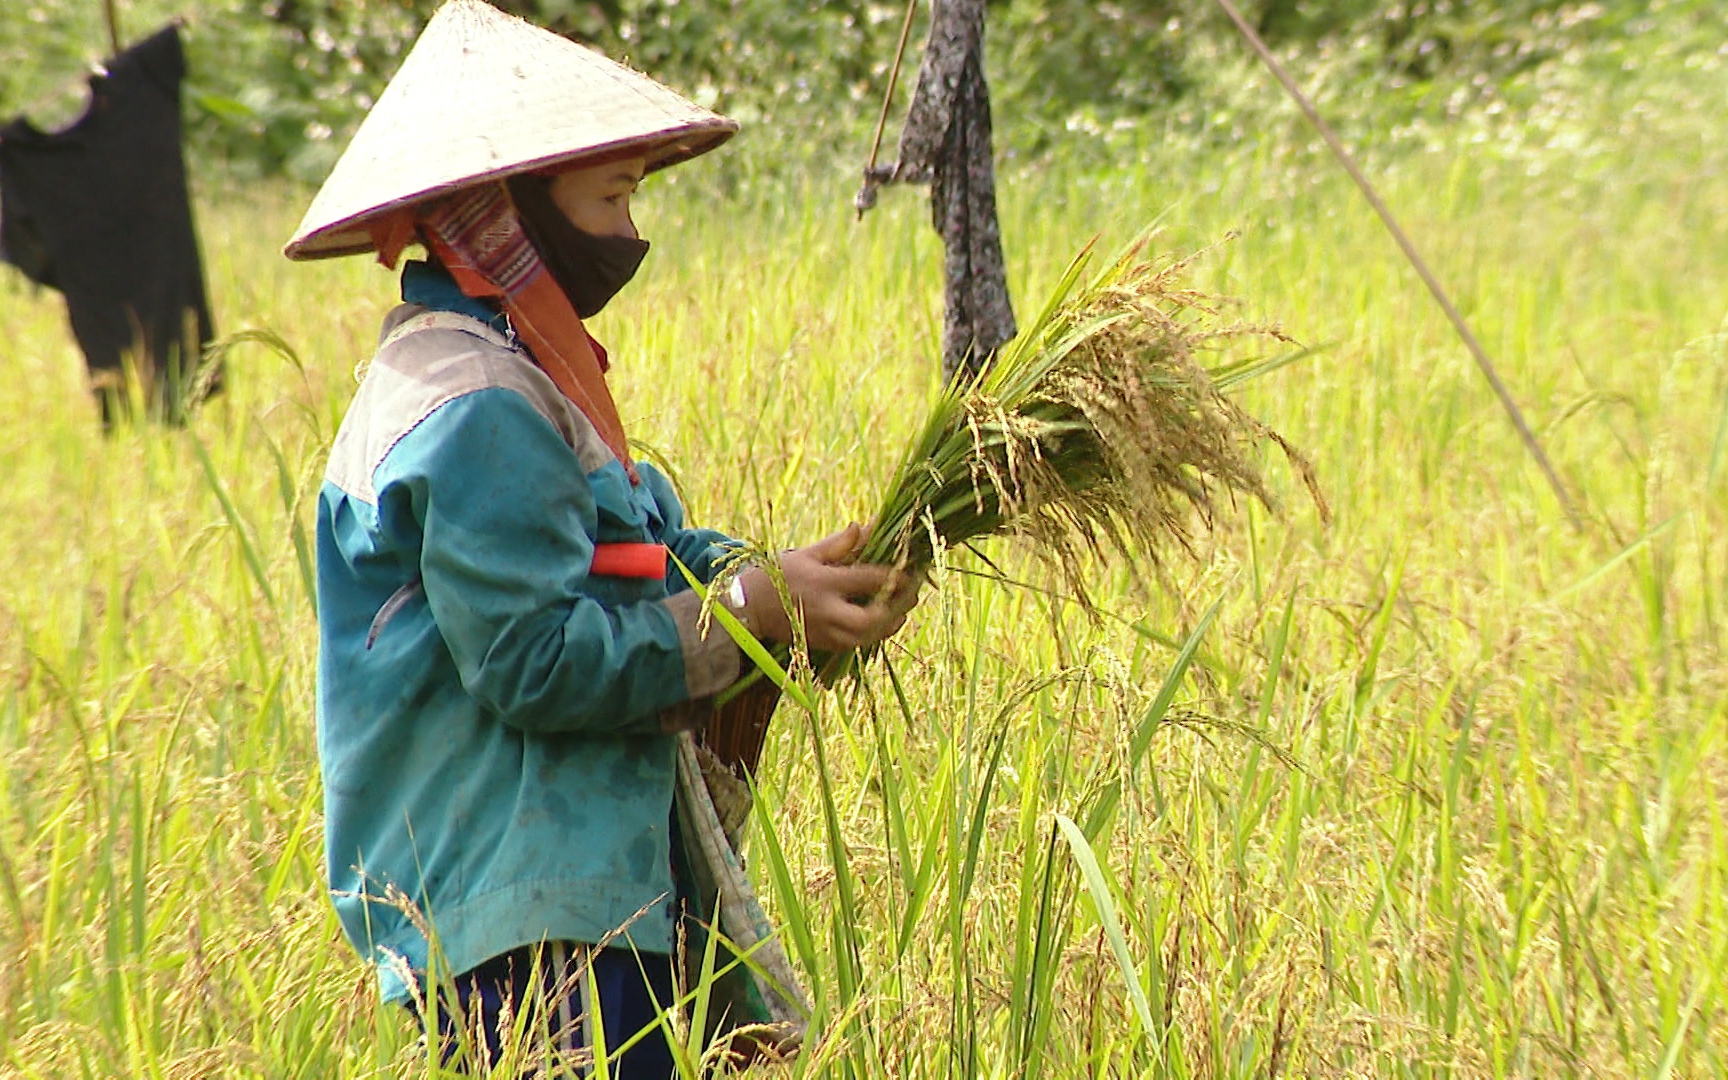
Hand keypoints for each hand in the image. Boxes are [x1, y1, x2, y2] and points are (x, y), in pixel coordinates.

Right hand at [738, 523, 924, 651]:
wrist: (748, 608)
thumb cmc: (778, 575)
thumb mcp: (807, 554)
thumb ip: (839, 543)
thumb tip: (867, 525)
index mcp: (823, 583)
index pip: (868, 580)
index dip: (895, 575)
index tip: (913, 568)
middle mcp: (825, 611)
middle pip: (871, 618)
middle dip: (897, 607)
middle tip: (913, 594)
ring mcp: (824, 632)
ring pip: (867, 637)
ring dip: (890, 623)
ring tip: (903, 608)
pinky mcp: (823, 645)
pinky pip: (857, 644)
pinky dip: (874, 633)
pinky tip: (884, 620)